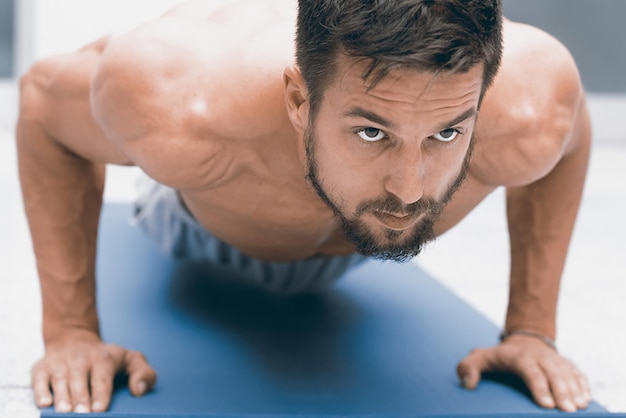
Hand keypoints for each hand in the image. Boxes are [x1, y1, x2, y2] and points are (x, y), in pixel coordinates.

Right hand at [32, 330, 156, 412]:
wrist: (74, 339)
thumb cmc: (106, 358)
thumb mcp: (130, 359)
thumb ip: (144, 373)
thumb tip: (138, 390)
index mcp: (103, 358)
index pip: (102, 377)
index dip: (101, 394)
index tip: (100, 409)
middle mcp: (80, 359)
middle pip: (79, 380)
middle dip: (81, 398)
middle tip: (82, 414)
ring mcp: (60, 363)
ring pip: (60, 380)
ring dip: (62, 397)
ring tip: (64, 413)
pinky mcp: (42, 367)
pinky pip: (39, 379)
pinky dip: (40, 390)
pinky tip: (45, 403)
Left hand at [457, 334, 591, 411]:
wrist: (523, 340)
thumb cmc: (498, 356)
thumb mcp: (478, 358)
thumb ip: (467, 368)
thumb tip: (468, 384)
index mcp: (518, 356)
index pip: (530, 370)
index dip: (539, 386)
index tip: (546, 404)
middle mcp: (539, 356)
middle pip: (553, 372)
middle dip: (562, 391)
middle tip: (568, 410)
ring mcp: (554, 359)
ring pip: (567, 373)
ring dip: (575, 390)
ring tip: (579, 407)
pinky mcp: (565, 364)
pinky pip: (577, 373)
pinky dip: (583, 384)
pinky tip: (586, 398)